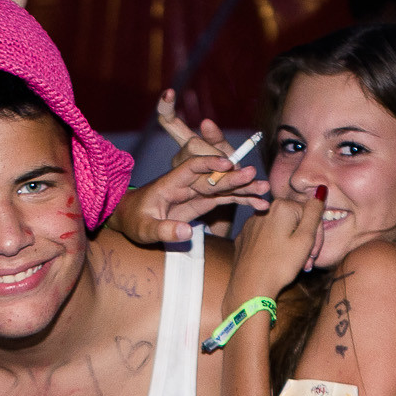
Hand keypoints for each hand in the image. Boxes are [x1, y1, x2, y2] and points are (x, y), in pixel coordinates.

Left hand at [107, 97, 271, 246]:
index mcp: (170, 183)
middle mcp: (186, 184)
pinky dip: (241, 202)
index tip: (227, 164)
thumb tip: (186, 232)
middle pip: (213, 178)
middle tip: (255, 176)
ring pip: (223, 188)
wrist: (131, 219)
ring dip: (244, 189)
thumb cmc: (134, 220)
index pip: (192, 167)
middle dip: (234, 177)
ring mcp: (196, 193)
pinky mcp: (202, 203)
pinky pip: (224, 200)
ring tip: (265, 191)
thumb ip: (163, 230)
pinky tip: (259, 205)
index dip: (209, 164)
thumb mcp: (144, 229)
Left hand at [226, 184, 323, 303]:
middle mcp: (263, 210)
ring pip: (280, 229)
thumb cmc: (280, 266)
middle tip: (308, 263)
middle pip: (294, 220)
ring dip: (291, 245)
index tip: (314, 254)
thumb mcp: (305, 239)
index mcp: (281, 207)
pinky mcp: (243, 237)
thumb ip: (314, 213)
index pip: (309, 213)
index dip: (317, 235)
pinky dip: (274, 248)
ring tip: (294, 266)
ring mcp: (251, 224)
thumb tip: (321, 190)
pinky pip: (265, 237)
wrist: (250, 289)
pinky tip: (276, 263)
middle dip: (304, 240)